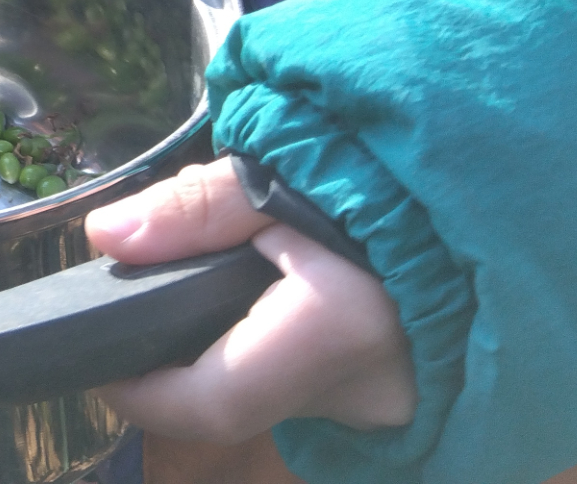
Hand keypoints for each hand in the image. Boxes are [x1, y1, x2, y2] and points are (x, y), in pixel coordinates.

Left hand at [85, 158, 414, 443]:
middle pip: (236, 400)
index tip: (100, 357)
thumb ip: (194, 208)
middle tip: (155, 295)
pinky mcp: (396, 394)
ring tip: (222, 271)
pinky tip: (271, 287)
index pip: (214, 403)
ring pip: (271, 391)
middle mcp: (365, 390)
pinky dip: (273, 343)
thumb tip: (107, 237)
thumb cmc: (381, 175)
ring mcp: (386, 402)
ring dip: (230, 344)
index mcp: (336, 332)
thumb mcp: (278, 174)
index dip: (142, 393)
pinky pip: (308, 382)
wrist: (475, 179)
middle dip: (182, 359)